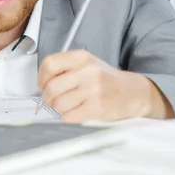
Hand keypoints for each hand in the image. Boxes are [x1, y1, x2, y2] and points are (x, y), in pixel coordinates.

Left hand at [38, 50, 173, 122]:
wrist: (133, 92)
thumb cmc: (105, 80)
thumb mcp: (87, 65)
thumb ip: (65, 69)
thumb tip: (42, 85)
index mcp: (82, 57)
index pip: (49, 64)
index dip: (41, 78)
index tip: (42, 85)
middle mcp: (88, 71)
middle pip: (51, 87)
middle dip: (48, 98)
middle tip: (52, 100)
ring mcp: (93, 90)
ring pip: (59, 104)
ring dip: (59, 109)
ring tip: (69, 106)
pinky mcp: (97, 108)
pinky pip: (69, 116)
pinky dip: (69, 117)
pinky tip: (78, 112)